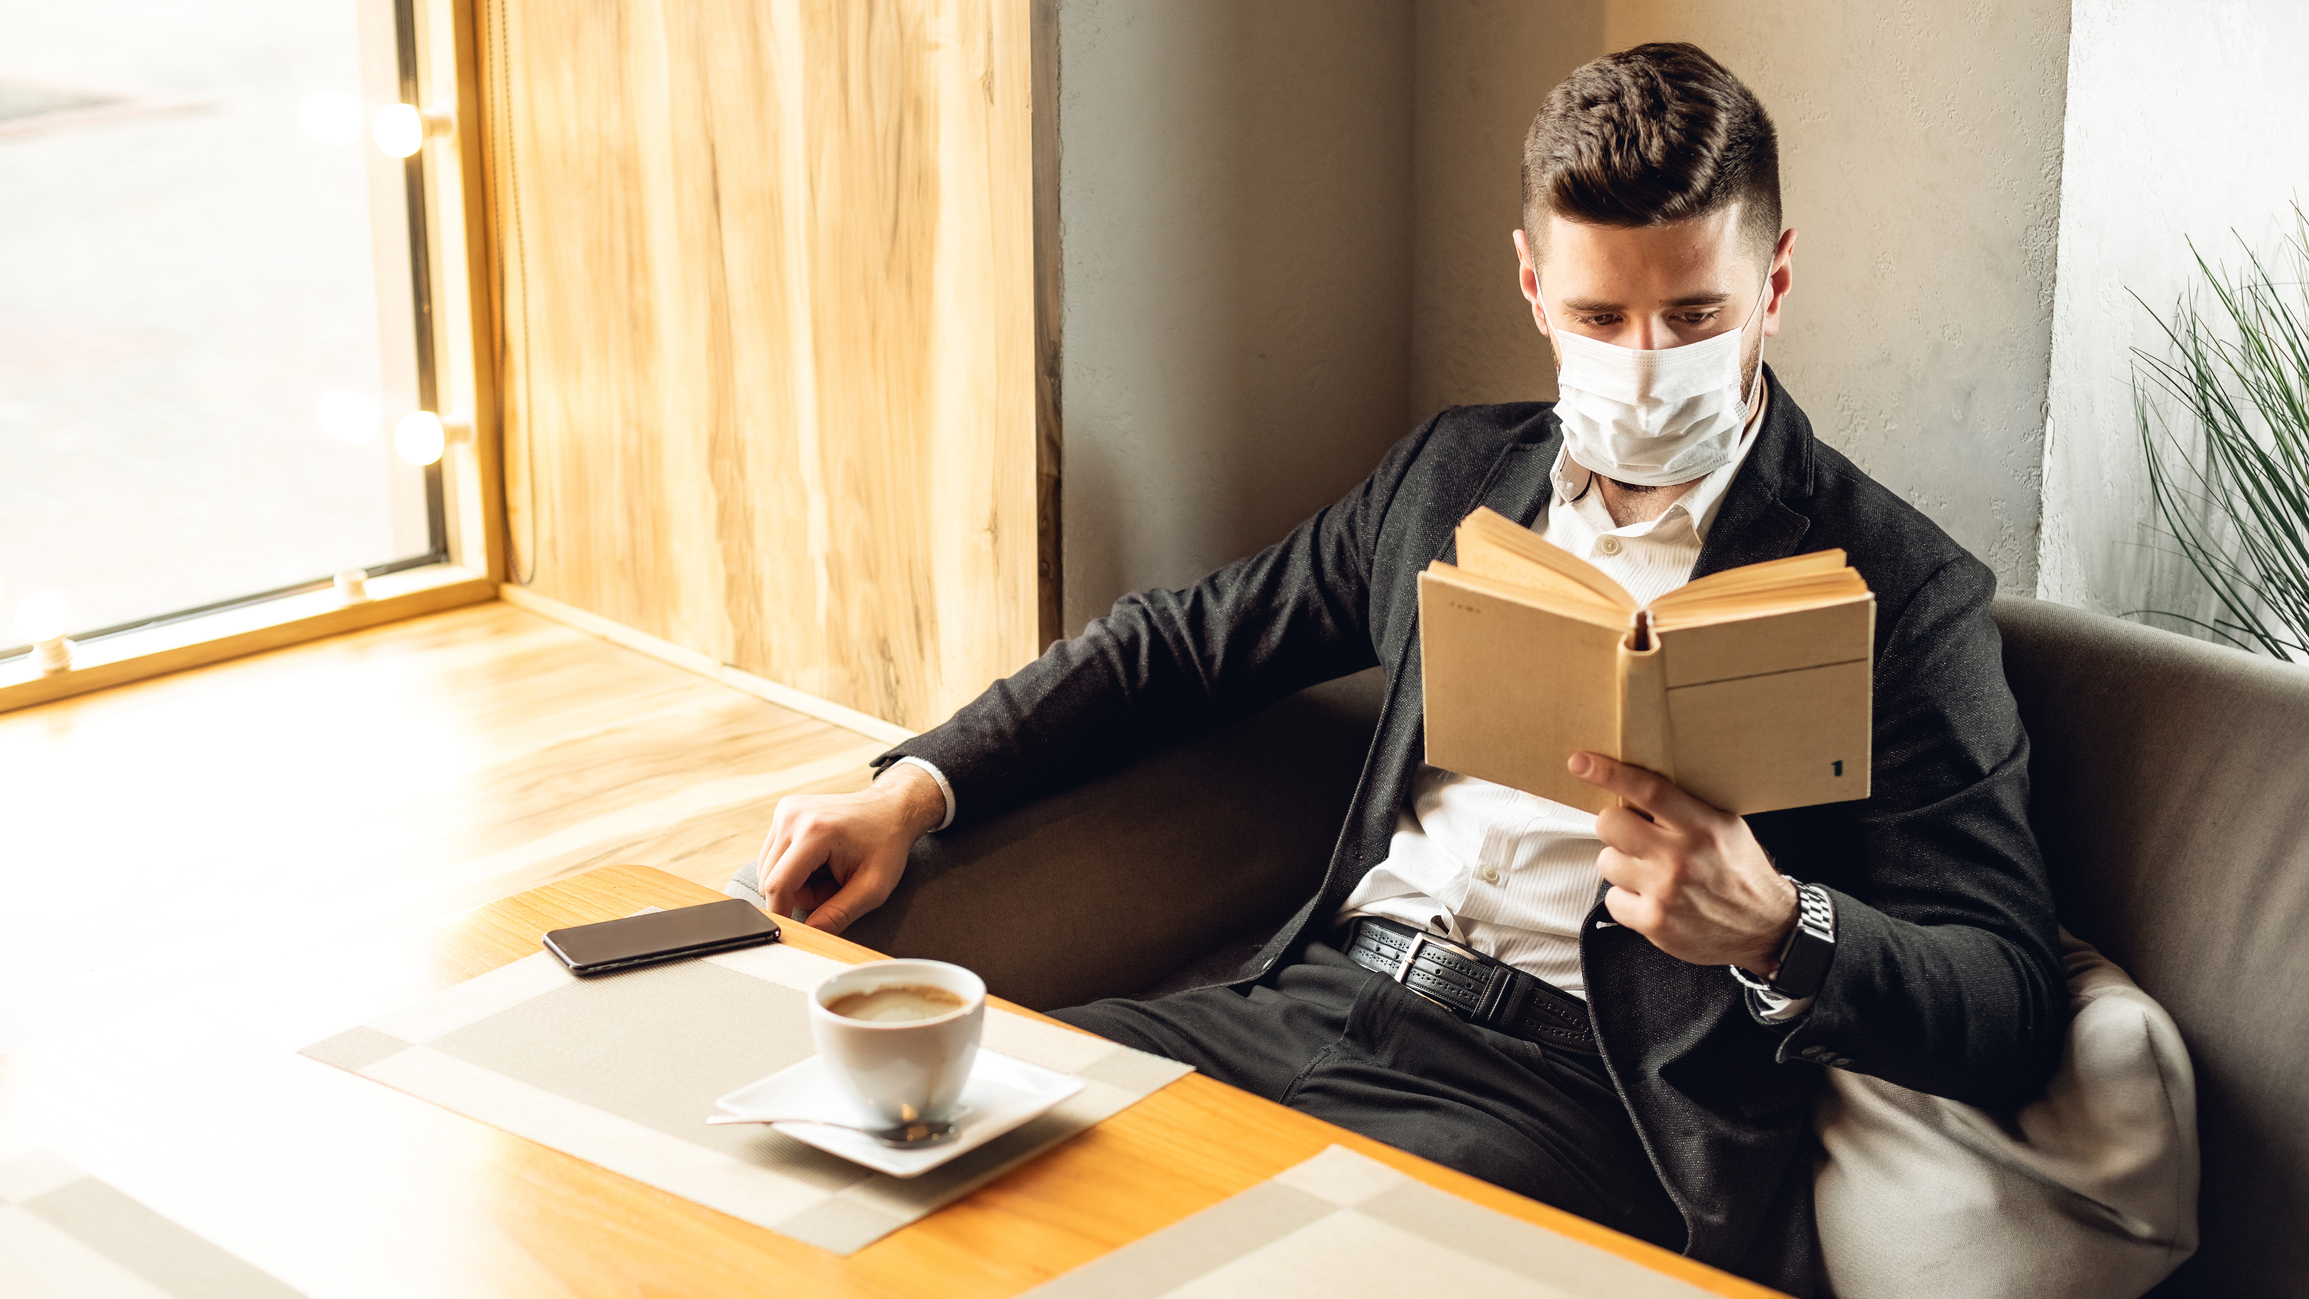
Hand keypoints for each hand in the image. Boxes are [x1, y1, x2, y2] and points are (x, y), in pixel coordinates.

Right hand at [756, 763, 944, 933]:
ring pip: (768, 869)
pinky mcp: (784, 811)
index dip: (781, 914)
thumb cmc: (886, 846)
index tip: (792, 932)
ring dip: (794, 881)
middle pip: (770, 879)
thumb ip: (837, 915)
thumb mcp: (872, 889)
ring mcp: (786, 810)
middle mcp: (793, 816)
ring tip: (828, 870)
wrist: (891, 809)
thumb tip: (807, 937)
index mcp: (814, 832)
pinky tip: (819, 858)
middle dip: (798, 894)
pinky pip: (773, 854)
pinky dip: (793, 865)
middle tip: (834, 886)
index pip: (778, 885)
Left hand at [1569, 752, 1797, 974]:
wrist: (1765, 928)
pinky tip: (1649, 898)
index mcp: (1701, 826)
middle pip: (1610, 824)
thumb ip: (1687, 807)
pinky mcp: (1654, 922)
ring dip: (1620, 863)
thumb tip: (1637, 784)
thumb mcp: (1727, 826)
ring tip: (1647, 870)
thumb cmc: (1741, 872)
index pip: (1648, 791)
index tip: (1581, 763)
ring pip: (1606, 861)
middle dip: (1615, 825)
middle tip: (1633, 834)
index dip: (1609, 774)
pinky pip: (1612, 899)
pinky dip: (1626, 899)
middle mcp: (1680, 857)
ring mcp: (1664, 892)